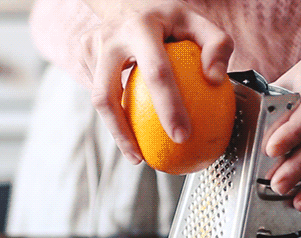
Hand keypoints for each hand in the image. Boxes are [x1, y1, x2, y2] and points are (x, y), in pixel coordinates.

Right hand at [80, 0, 232, 163]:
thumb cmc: (167, 16)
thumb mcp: (197, 21)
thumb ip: (217, 45)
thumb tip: (216, 80)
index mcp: (140, 28)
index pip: (156, 73)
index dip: (168, 107)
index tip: (182, 135)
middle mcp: (109, 39)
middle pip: (106, 95)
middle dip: (121, 133)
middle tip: (142, 159)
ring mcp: (90, 49)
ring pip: (99, 99)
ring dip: (116, 130)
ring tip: (135, 154)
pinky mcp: (83, 58)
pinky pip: (100, 93)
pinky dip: (115, 115)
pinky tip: (131, 133)